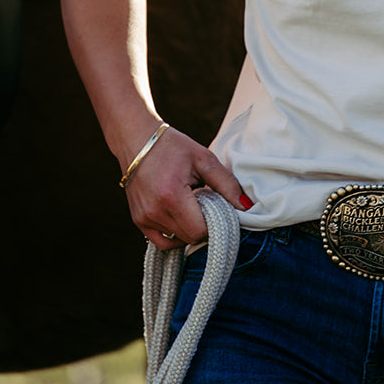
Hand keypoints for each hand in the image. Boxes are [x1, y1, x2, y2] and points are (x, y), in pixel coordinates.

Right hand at [123, 127, 251, 249]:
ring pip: (179, 240)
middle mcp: (155, 211)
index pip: (200, 230)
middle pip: (190, 237)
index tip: (220, 209)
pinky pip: (162, 242)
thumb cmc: (172, 147)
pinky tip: (182, 220)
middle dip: (204, 226)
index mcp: (171, 195)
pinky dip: (176, 236)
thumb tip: (246, 207)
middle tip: (207, 205)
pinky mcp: (138, 221)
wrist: (137, 140)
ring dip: (190, 228)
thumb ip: (227, 184)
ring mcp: (144, 218)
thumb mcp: (203, 159)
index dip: (215, 224)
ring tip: (191, 205)